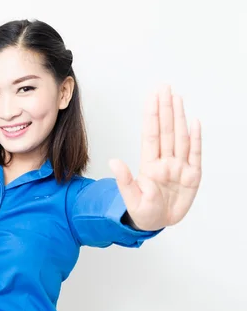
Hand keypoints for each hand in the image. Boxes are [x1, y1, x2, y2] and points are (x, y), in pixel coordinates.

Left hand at [109, 85, 201, 230]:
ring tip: (177, 98)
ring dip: (179, 117)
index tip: (152, 96)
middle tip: (165, 87)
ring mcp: (179, 167)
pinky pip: (195, 154)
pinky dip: (196, 138)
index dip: (152, 114)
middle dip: (166, 108)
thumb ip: (124, 180)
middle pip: (166, 130)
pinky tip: (194, 122)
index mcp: (149, 165)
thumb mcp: (131, 198)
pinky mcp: (192, 176)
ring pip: (180, 137)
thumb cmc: (142, 211)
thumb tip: (113, 162)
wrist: (156, 223)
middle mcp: (165, 161)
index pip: (151, 134)